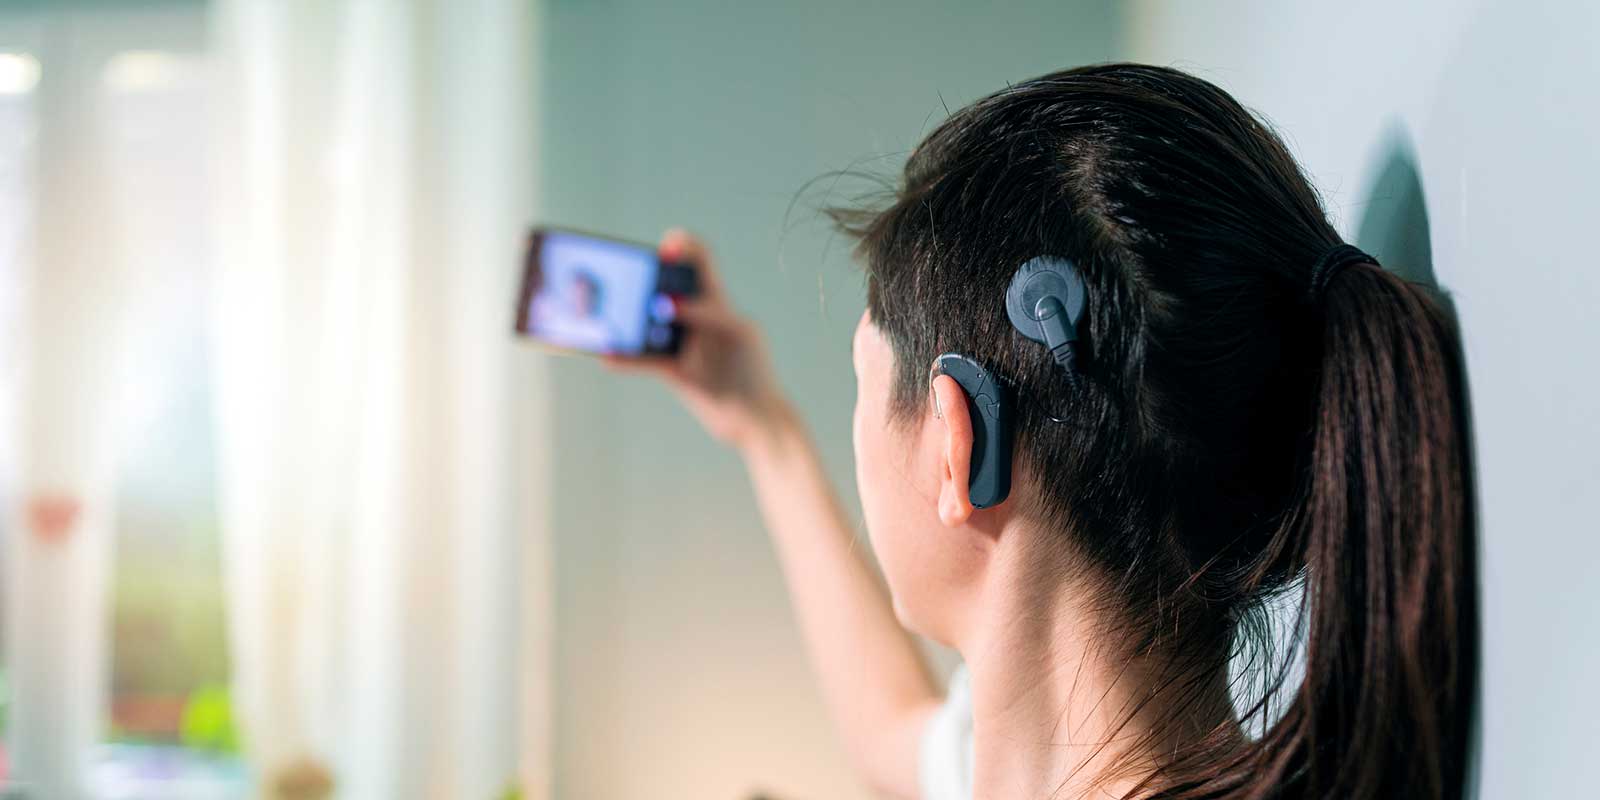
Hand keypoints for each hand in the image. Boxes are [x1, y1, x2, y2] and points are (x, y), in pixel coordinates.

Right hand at [606, 229, 794, 450]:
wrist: (756, 421)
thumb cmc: (755, 373)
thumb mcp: (738, 336)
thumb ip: (710, 315)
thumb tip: (669, 304)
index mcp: (718, 302)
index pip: (699, 262)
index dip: (681, 246)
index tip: (665, 247)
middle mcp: (697, 317)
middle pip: (665, 287)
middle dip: (645, 280)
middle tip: (629, 283)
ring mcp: (684, 343)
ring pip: (648, 324)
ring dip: (629, 321)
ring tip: (612, 317)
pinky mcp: (674, 370)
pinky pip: (643, 360)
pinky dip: (625, 358)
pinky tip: (607, 355)